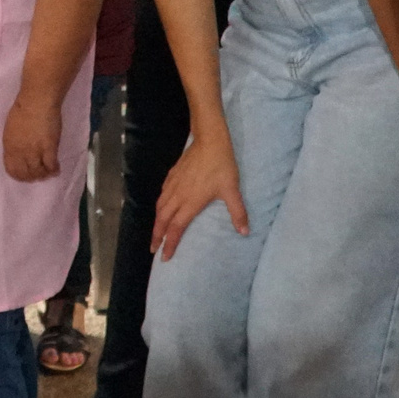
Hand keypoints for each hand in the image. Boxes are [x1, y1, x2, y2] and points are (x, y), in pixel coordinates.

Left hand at [2, 94, 62, 182]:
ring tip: (49, 172)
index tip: (27, 175)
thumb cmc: (23, 109)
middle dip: (33, 177)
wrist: (37, 100)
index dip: (20, 176)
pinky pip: (51, 166)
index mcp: (9, 146)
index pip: (12, 170)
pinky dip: (54, 170)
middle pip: (26, 174)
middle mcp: (20, 152)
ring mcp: (34, 151)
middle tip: (40, 175)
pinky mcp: (49, 147)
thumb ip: (14, 143)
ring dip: (44, 175)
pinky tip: (56, 168)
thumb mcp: (11, 129)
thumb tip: (20, 152)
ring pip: (39, 173)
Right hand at [153, 133, 247, 259]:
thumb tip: (245, 232)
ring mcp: (173, 185)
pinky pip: (162, 194)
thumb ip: (238, 212)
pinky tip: (162, 206)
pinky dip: (159, 205)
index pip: (176, 228)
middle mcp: (178, 196)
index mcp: (190, 203)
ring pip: (160, 207)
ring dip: (156, 222)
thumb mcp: (232, 190)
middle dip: (157, 236)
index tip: (164, 256)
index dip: (170, 243)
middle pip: (163, 220)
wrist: (209, 141)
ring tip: (155, 232)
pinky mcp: (172, 175)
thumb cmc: (222, 166)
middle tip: (153, 249)